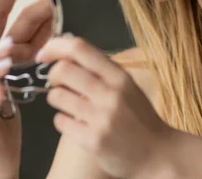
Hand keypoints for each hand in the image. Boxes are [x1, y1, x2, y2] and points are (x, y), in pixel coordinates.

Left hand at [35, 34, 175, 178]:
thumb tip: (66, 51)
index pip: (79, 48)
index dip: (55, 46)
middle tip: (57, 83)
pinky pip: (60, 121)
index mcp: (119, 76)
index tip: (45, 53)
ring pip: (56, 96)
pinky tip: (75, 123)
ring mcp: (101, 118)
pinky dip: (62, 121)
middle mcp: (111, 94)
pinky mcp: (92, 140)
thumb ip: (101, 70)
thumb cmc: (139, 119)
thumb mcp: (127, 86)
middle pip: (62, 70)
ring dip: (56, 99)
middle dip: (52, 75)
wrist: (157, 154)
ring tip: (68, 104)